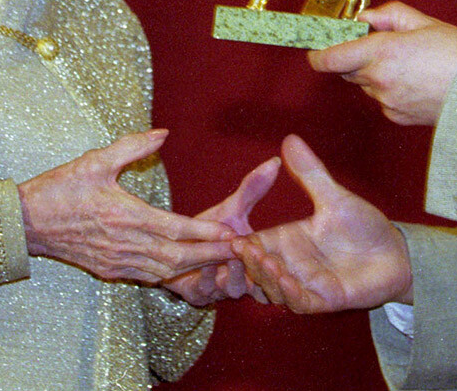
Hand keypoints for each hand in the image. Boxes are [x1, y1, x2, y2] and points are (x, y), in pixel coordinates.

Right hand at [18, 130, 236, 282]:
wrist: (23, 223)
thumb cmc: (59, 188)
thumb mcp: (95, 160)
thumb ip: (132, 146)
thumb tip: (164, 132)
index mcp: (124, 215)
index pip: (176, 228)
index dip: (206, 233)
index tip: (231, 233)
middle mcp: (123, 243)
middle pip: (177, 256)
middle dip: (210, 255)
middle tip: (238, 251)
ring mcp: (115, 261)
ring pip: (164, 270)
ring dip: (193, 267)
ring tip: (219, 260)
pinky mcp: (107, 270)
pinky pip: (145, 275)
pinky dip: (169, 273)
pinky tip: (183, 268)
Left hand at [163, 156, 281, 304]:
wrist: (174, 243)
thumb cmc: (210, 226)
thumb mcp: (234, 207)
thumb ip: (253, 187)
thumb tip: (274, 160)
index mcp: (258, 260)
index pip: (277, 265)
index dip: (281, 260)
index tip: (282, 246)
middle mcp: (244, 278)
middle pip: (260, 282)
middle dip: (261, 270)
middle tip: (258, 254)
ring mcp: (222, 289)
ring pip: (234, 289)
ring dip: (235, 276)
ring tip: (232, 260)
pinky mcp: (198, 295)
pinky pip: (206, 292)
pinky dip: (208, 279)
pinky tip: (206, 264)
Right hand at [232, 135, 411, 312]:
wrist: (396, 252)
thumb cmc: (364, 226)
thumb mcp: (334, 197)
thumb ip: (311, 173)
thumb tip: (290, 139)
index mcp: (289, 240)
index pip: (257, 243)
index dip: (242, 242)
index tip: (229, 233)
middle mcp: (293, 265)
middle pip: (258, 269)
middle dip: (247, 261)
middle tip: (239, 249)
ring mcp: (307, 284)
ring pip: (274, 288)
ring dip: (265, 277)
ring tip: (262, 260)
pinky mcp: (324, 300)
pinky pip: (300, 302)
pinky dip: (290, 293)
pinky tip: (285, 279)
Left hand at [308, 1, 456, 124]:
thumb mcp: (424, 22)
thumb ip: (388, 16)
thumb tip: (365, 18)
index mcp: (382, 52)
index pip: (329, 58)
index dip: (318, 53)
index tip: (317, 48)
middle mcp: (379, 80)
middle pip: (346, 70)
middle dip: (354, 57)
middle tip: (378, 45)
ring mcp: (387, 102)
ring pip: (366, 84)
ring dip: (375, 73)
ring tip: (408, 63)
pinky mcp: (397, 117)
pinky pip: (382, 100)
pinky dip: (390, 89)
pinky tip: (415, 81)